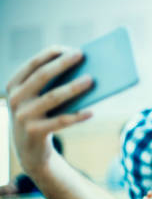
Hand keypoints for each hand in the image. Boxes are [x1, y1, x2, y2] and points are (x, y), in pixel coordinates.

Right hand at [6, 46, 92, 174]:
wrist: (29, 150)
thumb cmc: (41, 116)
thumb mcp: (40, 100)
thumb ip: (52, 85)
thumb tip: (83, 70)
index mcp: (14, 85)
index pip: (33, 64)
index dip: (52, 54)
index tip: (71, 48)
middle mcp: (15, 98)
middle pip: (41, 76)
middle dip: (62, 64)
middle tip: (82, 55)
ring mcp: (23, 116)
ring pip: (52, 97)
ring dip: (73, 87)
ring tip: (91, 79)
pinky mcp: (34, 132)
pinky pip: (60, 122)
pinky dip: (77, 116)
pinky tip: (92, 112)